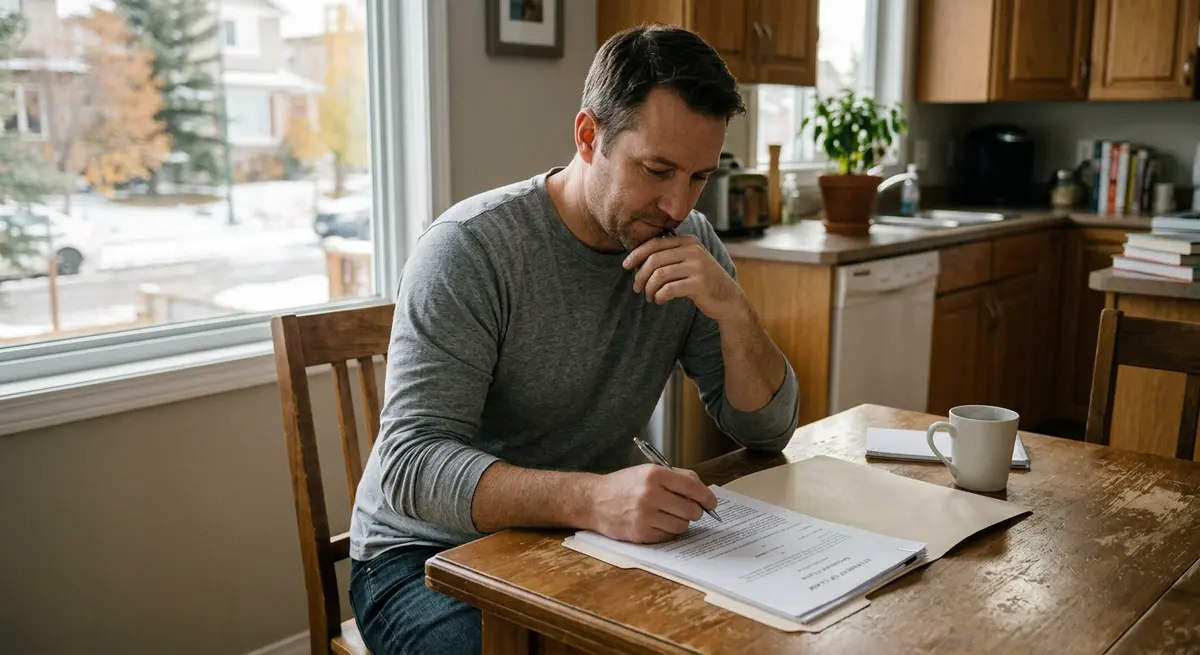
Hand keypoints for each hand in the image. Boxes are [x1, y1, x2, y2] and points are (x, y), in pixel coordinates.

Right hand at [585, 464, 717, 543]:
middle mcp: (650, 494)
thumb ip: (676, 478)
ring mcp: (645, 515)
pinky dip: (668, 531)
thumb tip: (703, 492)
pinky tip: (658, 522)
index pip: (693, 488)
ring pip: (682, 525)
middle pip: (691, 510)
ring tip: (669, 515)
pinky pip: (668, 536)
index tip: (711, 503)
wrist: (594, 500)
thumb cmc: (624, 485)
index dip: (707, 497)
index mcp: (654, 475)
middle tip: (689, 510)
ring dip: (681, 522)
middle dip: (695, 511)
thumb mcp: (648, 471)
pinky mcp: (640, 533)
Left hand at [623, 235, 745, 323]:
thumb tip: (636, 261)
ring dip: (649, 289)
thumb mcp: (689, 262)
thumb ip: (669, 256)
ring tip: (650, 297)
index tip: (626, 266)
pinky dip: (659, 296)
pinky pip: (668, 289)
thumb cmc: (702, 281)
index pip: (655, 244)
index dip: (637, 254)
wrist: (728, 299)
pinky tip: (659, 300)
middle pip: (654, 260)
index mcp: (688, 242)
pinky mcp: (699, 284)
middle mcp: (693, 251)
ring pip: (659, 275)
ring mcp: (697, 267)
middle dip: (640, 275)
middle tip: (637, 288)